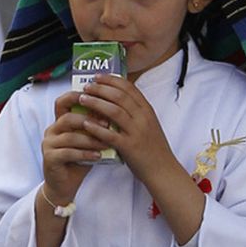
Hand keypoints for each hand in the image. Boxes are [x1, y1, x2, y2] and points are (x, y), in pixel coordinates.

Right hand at [40, 86, 104, 206]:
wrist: (65, 185)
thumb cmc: (79, 159)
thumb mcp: (89, 140)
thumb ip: (95, 127)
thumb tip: (115, 112)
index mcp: (60, 122)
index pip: (63, 102)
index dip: (78, 97)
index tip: (98, 98)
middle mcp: (52, 130)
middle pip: (68, 118)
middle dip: (89, 120)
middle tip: (108, 124)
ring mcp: (48, 144)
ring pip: (70, 137)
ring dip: (91, 140)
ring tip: (107, 143)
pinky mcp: (49, 158)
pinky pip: (68, 153)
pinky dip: (85, 154)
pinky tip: (98, 156)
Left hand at [72, 72, 176, 187]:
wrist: (163, 170)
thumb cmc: (153, 148)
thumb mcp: (148, 124)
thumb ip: (135, 112)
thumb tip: (116, 99)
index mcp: (147, 110)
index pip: (129, 88)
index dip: (111, 80)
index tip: (98, 76)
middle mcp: (143, 118)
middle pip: (119, 96)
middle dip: (100, 88)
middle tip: (86, 86)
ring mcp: (137, 132)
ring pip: (114, 111)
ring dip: (96, 103)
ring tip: (82, 99)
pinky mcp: (129, 147)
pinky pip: (110, 135)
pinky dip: (96, 128)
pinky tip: (85, 124)